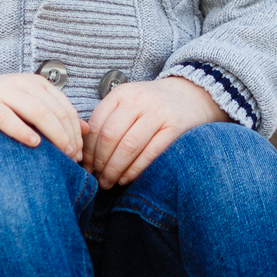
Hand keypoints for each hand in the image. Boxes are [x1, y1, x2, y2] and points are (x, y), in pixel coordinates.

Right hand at [0, 71, 83, 159]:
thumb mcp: (27, 104)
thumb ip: (55, 113)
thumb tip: (86, 129)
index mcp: (35, 83)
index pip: (65, 107)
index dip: (75, 131)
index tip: (80, 152)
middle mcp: (21, 84)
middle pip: (55, 111)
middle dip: (68, 136)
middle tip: (73, 158)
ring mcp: (3, 93)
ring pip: (38, 112)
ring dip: (54, 136)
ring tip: (61, 155)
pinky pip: (8, 119)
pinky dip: (23, 132)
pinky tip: (34, 144)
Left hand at [86, 75, 222, 186]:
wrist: (192, 94)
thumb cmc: (153, 105)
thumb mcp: (129, 102)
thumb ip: (109, 120)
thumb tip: (84, 154)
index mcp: (122, 93)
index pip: (97, 123)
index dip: (88, 148)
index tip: (84, 165)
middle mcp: (138, 100)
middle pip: (110, 136)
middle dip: (100, 162)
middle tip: (96, 178)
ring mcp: (158, 113)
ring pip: (128, 146)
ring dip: (114, 169)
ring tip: (108, 182)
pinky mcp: (174, 127)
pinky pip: (150, 153)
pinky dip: (135, 170)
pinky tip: (126, 179)